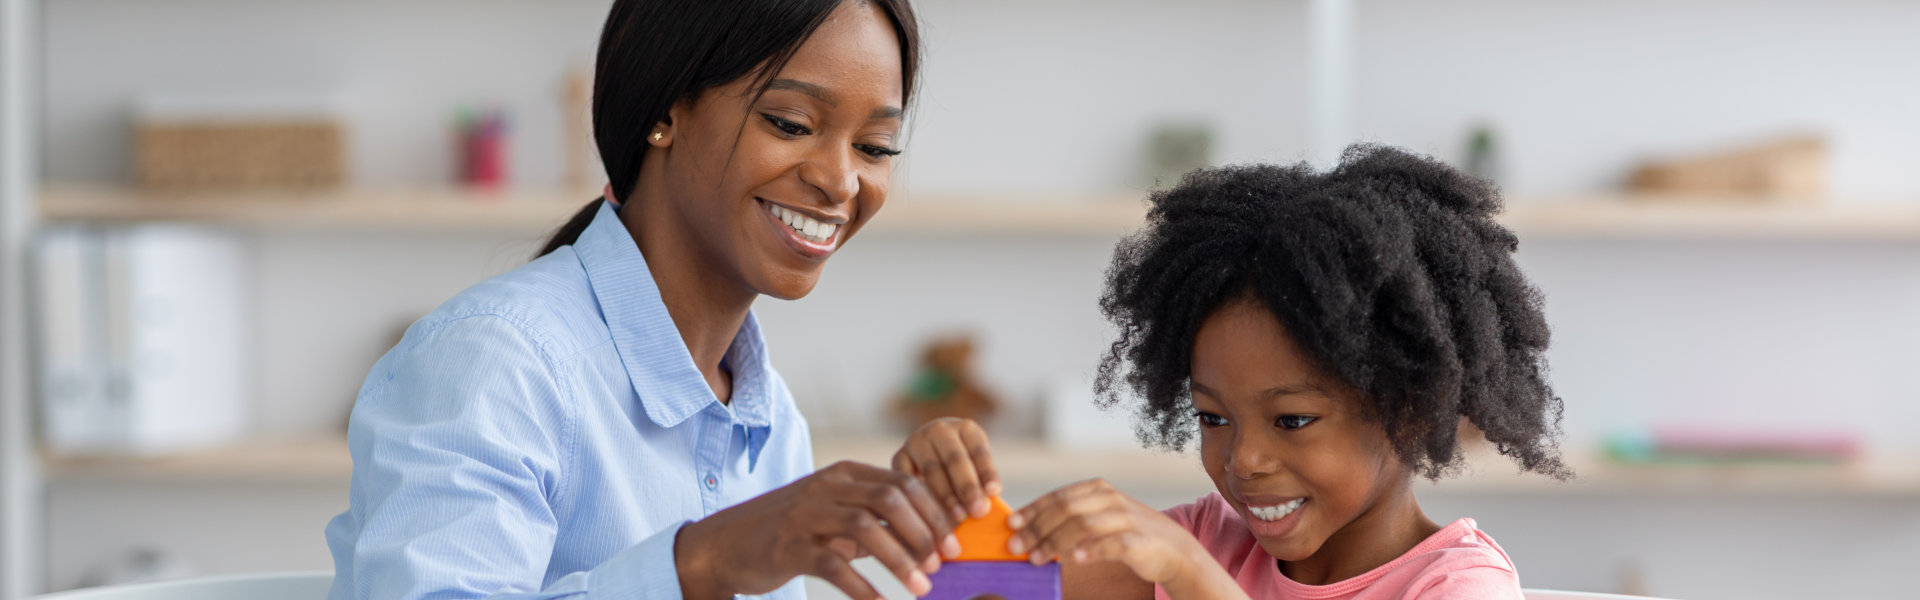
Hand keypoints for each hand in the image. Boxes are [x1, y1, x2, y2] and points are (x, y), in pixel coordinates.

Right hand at [674, 461, 962, 599]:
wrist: (726, 544)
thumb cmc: (792, 530)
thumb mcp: (835, 514)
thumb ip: (875, 518)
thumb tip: (929, 536)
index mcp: (845, 474)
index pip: (903, 483)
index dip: (935, 512)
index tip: (953, 543)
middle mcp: (827, 487)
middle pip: (890, 499)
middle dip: (924, 532)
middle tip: (941, 563)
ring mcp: (806, 515)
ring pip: (866, 529)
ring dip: (900, 560)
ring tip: (921, 586)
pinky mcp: (789, 547)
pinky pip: (833, 566)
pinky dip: (862, 586)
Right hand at [892, 417, 1000, 522]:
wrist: (928, 458)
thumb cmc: (961, 470)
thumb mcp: (975, 467)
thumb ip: (981, 483)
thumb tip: (988, 508)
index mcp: (966, 429)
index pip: (979, 451)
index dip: (987, 472)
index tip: (994, 492)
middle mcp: (940, 430)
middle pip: (955, 459)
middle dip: (968, 487)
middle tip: (978, 511)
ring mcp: (917, 441)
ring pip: (932, 469)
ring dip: (946, 495)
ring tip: (958, 517)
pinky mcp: (899, 456)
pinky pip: (908, 476)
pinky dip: (919, 495)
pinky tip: (929, 513)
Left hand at [1006, 479, 1214, 587]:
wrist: (1174, 550)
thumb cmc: (1127, 535)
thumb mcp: (1099, 519)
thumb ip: (1070, 520)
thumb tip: (1028, 532)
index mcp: (1097, 489)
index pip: (1057, 496)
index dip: (1032, 510)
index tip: (1010, 525)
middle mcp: (1110, 499)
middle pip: (1066, 509)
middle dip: (1037, 528)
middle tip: (1016, 547)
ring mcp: (1126, 518)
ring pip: (1083, 525)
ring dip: (1055, 542)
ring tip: (1036, 558)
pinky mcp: (1138, 540)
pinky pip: (1111, 543)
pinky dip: (1092, 550)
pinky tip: (1075, 559)